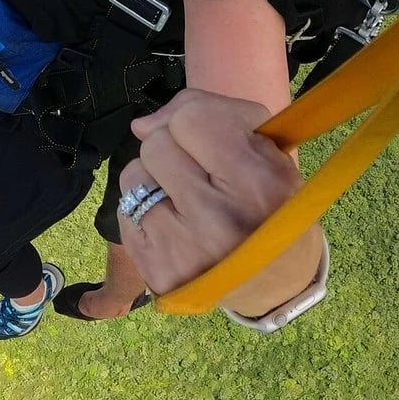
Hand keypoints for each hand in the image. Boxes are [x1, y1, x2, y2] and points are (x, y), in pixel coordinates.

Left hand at [117, 89, 303, 296]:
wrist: (274, 284)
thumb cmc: (270, 205)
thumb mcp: (267, 151)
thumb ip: (211, 115)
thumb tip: (141, 126)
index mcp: (258, 184)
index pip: (190, 118)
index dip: (196, 122)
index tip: (211, 140)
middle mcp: (219, 219)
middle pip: (156, 143)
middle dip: (174, 151)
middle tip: (201, 175)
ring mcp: (183, 249)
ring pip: (134, 175)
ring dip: (154, 179)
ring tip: (184, 200)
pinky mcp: (155, 269)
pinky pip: (124, 210)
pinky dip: (143, 210)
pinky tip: (172, 226)